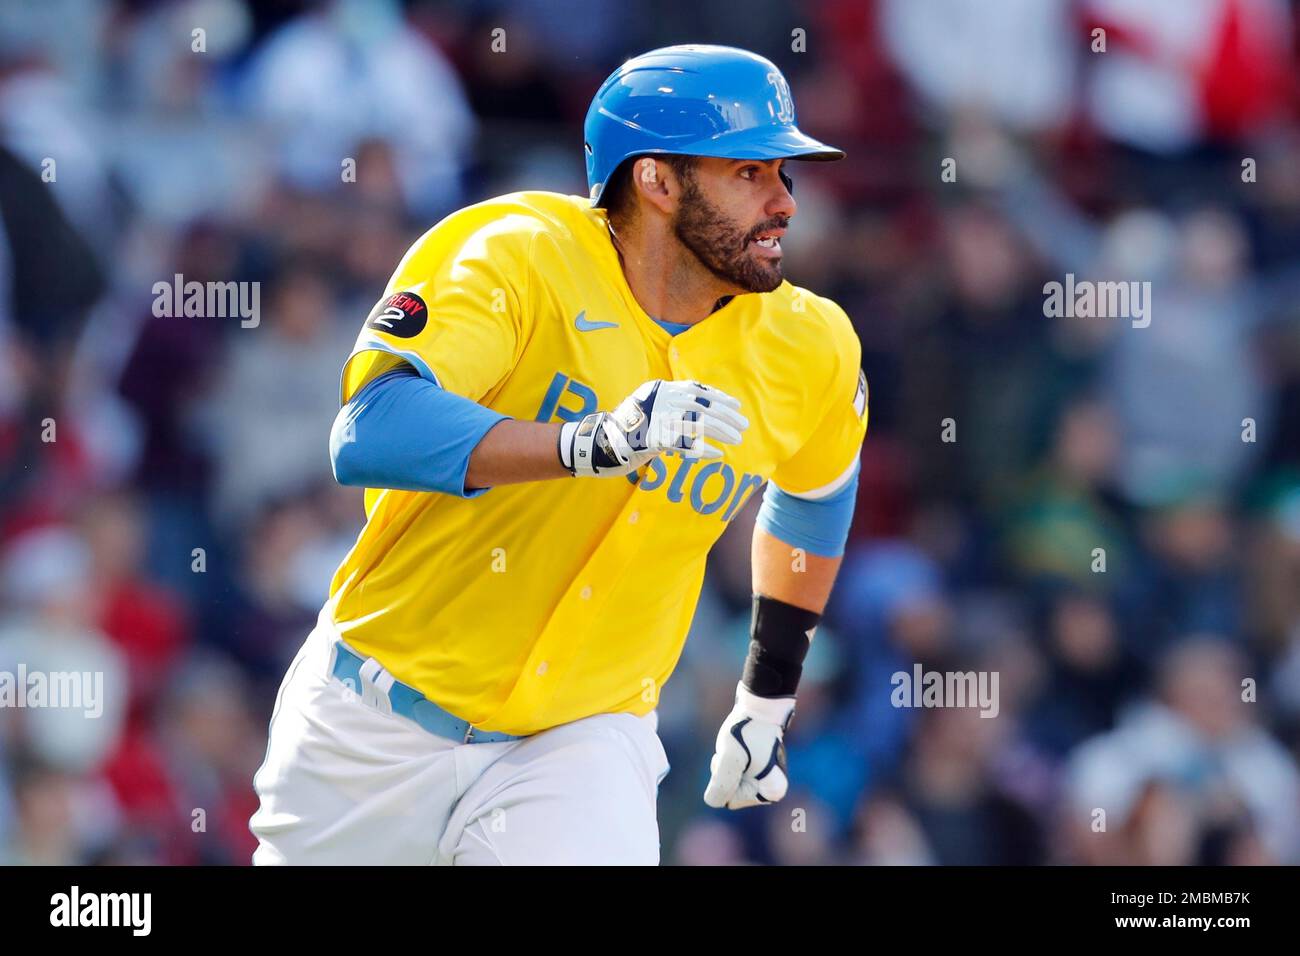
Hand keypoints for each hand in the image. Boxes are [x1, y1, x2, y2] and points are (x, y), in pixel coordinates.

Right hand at [558, 379, 746, 477]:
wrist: (599, 445)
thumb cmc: (627, 432)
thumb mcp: (651, 413)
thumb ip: (672, 410)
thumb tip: (702, 416)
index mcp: (659, 390)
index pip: (695, 389)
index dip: (718, 397)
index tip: (736, 406)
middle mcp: (659, 400)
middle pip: (700, 404)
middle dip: (725, 415)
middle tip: (744, 425)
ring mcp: (655, 418)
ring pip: (697, 422)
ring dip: (720, 430)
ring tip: (737, 439)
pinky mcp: (652, 438)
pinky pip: (684, 444)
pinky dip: (703, 449)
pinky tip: (717, 454)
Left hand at [703, 682, 794, 809]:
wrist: (759, 707)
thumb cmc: (747, 731)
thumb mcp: (729, 758)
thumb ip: (721, 784)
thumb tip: (713, 802)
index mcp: (772, 793)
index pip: (730, 800)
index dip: (727, 777)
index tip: (739, 757)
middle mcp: (771, 792)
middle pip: (730, 794)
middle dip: (726, 772)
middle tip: (736, 751)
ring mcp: (764, 782)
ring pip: (729, 784)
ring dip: (727, 766)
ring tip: (738, 747)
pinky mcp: (757, 772)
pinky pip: (732, 774)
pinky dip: (729, 761)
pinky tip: (738, 748)